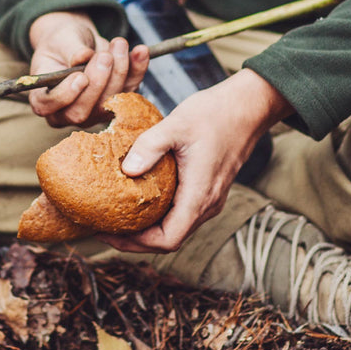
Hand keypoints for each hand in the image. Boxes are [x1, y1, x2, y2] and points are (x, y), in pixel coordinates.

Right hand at [26, 11, 149, 126]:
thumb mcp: (62, 40)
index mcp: (43, 99)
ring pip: (108, 102)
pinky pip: (130, 91)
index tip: (79, 76)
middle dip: (97, 83)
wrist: (79, 42)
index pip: (47, 106)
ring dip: (119, 72)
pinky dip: (138, 70)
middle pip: (81, 111)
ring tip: (119, 43)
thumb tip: (82, 57)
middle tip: (105, 56)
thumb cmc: (63, 43)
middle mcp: (66, 112)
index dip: (64, 95)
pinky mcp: (115, 104)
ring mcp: (93, 112)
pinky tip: (141, 51)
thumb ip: (70, 49)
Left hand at [98, 68, 290, 253]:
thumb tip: (126, 170)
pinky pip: (180, 213)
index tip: (108, 232)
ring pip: (175, 227)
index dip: (136, 243)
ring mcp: (209, 198)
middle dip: (135, 239)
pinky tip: (138, 200)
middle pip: (168, 239)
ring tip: (115, 217)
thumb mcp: (176, 124)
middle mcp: (207, 204)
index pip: (167, 239)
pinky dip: (158, 215)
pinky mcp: (208, 188)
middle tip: (102, 227)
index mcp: (199, 195)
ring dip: (146, 228)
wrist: (248, 105)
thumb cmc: (216, 113)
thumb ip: (150, 147)